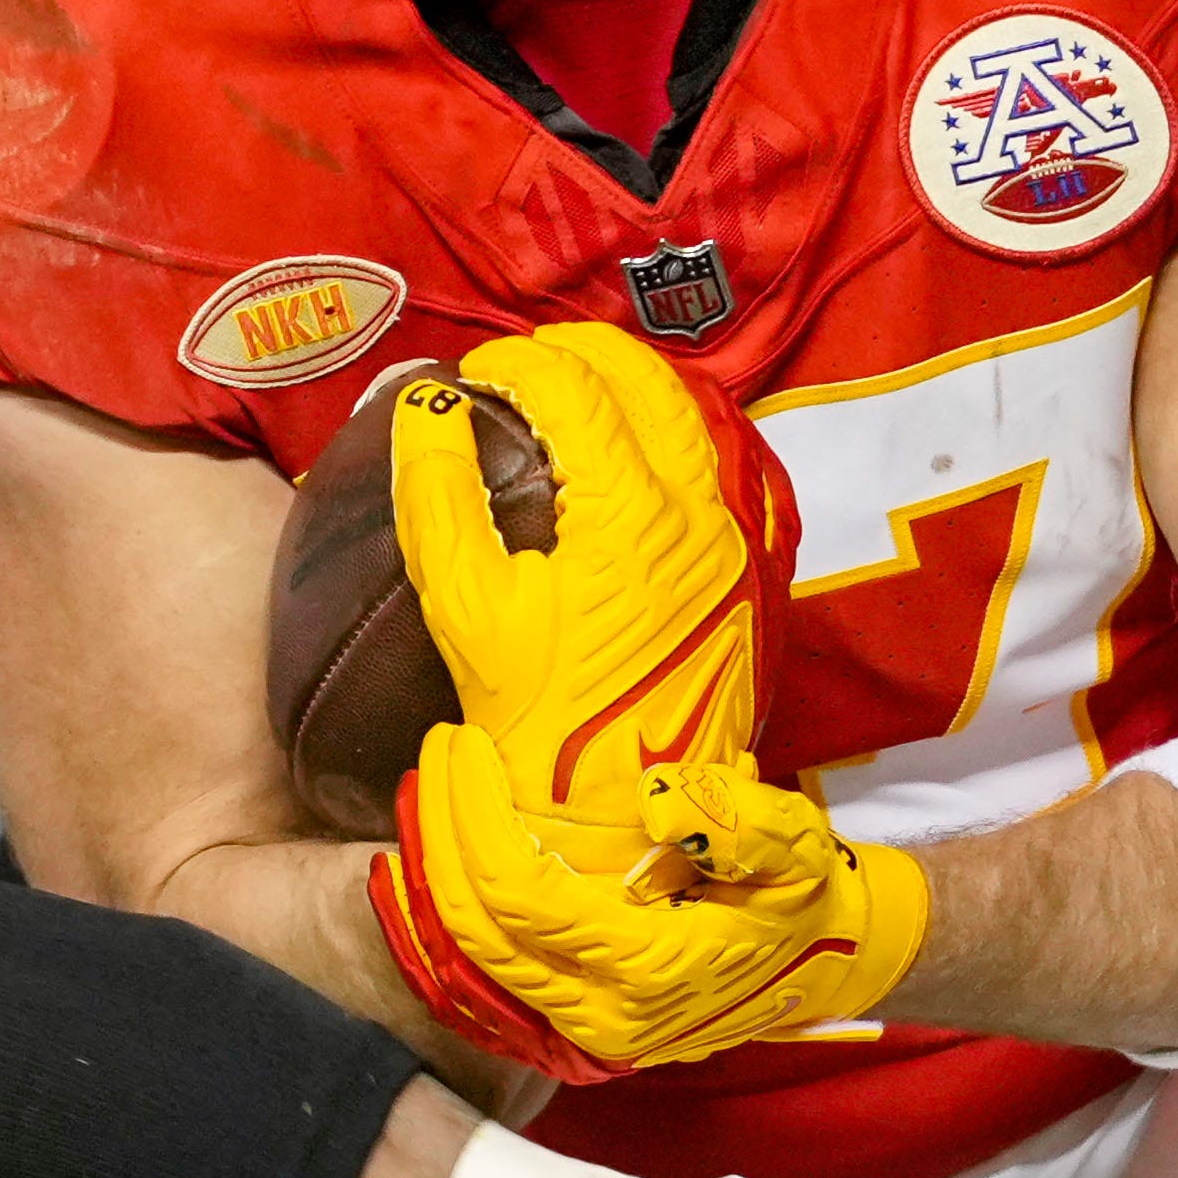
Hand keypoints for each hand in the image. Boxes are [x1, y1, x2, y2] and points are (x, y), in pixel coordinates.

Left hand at [374, 730, 925, 1071]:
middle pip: (471, 925)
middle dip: (437, 832)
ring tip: (422, 796)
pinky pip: (476, 982)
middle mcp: (600, 1014)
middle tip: (436, 757)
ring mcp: (580, 1031)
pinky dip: (435, 926)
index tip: (463, 744)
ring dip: (428, 874)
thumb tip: (659, 797)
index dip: (473, 815)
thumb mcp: (795, 846)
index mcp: (648, 968)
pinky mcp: (569, 1027)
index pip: (518, 891)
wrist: (825, 963)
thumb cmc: (803, 897)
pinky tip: (420, 867)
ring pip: (460, 959)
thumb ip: (739, 822)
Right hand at [391, 326, 782, 850]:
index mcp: (629, 513)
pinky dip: (685, 435)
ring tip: (578, 390)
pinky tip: (644, 446)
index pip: (575, 388)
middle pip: (650, 382)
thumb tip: (425, 405)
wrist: (616, 821)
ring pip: (699, 417)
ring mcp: (738, 541)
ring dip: (638, 386)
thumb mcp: (464, 609)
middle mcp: (700, 511)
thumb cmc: (534, 724)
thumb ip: (439, 494)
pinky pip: (733, 468)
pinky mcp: (752, 573)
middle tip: (524, 365)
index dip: (517, 365)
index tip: (474, 373)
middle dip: (581, 356)